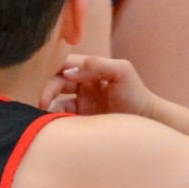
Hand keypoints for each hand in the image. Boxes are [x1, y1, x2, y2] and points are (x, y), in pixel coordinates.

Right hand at [45, 51, 166, 122]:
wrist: (146, 122)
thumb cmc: (136, 93)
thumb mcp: (121, 71)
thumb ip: (98, 64)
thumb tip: (69, 72)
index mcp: (90, 68)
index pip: (64, 64)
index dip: (53, 69)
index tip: (48, 80)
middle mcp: (82, 84)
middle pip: (55, 82)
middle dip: (47, 90)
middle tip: (42, 102)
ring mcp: (80, 102)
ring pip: (55, 101)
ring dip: (47, 106)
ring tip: (45, 114)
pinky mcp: (80, 119)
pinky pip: (61, 118)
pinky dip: (54, 119)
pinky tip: (53, 123)